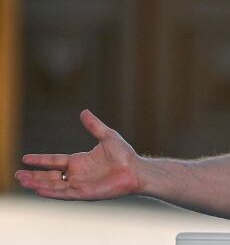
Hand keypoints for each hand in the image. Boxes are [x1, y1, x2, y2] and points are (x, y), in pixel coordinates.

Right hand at [15, 110, 140, 200]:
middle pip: (50, 176)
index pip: (55, 161)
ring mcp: (79, 184)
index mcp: (79, 161)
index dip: (40, 160)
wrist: (136, 169)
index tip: (26, 158)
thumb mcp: (107, 136)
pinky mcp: (84, 193)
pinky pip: (64, 194)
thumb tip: (84, 111)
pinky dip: (52, 192)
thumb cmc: (124, 154)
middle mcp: (77, 174)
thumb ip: (94, 126)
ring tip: (23, 181)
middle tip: (18, 174)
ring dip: (38, 184)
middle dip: (34, 176)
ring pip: (53, 185)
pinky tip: (39, 190)